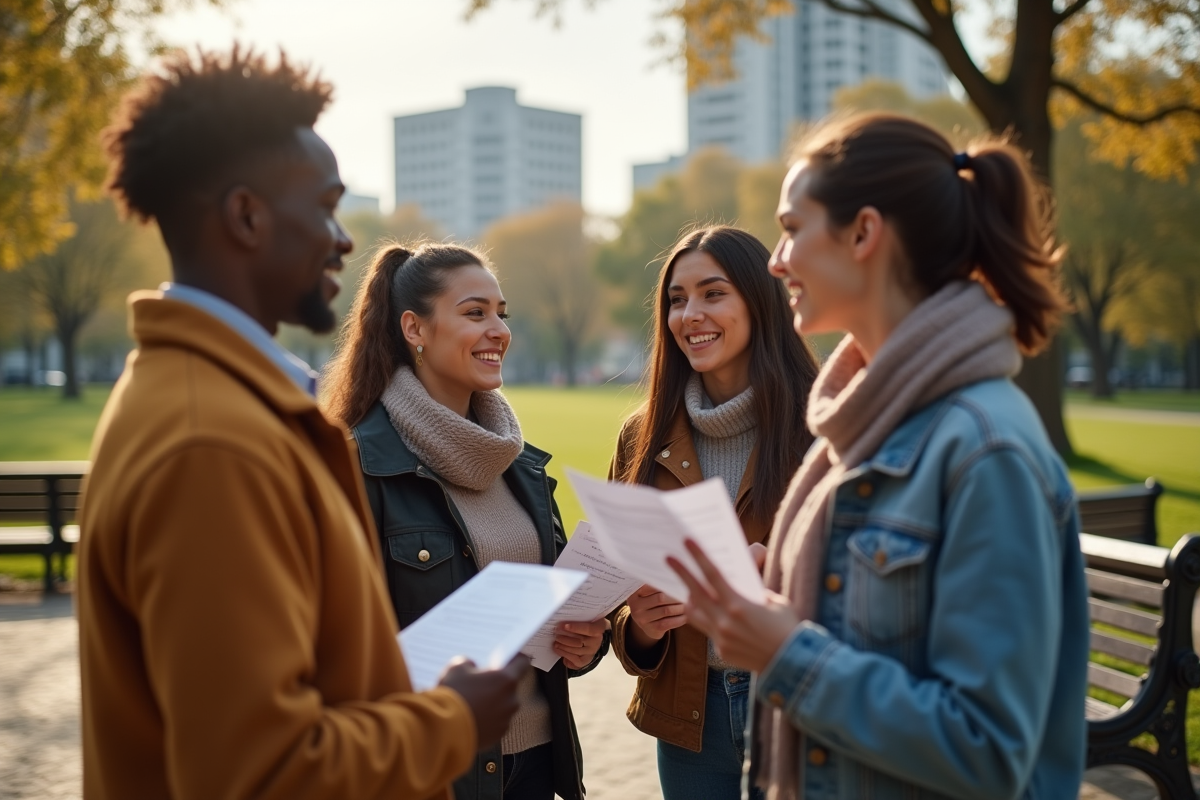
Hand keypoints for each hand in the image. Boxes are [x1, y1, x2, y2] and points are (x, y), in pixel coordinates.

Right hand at [437, 655, 529, 749]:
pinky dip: (486, 720)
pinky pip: (495, 723)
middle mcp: (511, 700)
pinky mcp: (497, 735)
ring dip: (491, 704)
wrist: (445, 730)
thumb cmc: (453, 695)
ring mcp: (506, 720)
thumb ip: (469, 663)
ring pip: (502, 706)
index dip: (515, 658)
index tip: (508, 658)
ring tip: (470, 705)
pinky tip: (470, 719)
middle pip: (509, 687)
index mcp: (506, 679)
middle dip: (496, 685)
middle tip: (478, 685)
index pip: (522, 663)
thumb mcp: (456, 668)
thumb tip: (471, 667)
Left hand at [553, 618, 608, 668]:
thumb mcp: (588, 620)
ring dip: (563, 647)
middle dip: (565, 638)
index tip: (563, 626)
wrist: (594, 639)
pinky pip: (574, 660)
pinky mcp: (585, 660)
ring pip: (575, 651)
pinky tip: (558, 650)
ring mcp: (591, 652)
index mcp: (599, 628)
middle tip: (556, 634)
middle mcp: (596, 641)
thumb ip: (579, 618)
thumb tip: (563, 619)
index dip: (575, 627)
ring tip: (555, 643)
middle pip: (579, 641)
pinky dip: (565, 655)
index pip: (588, 629)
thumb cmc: (587, 626)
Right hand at [625, 584, 686, 650]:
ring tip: (688, 604)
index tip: (679, 584)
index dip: (667, 584)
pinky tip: (686, 616)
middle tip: (687, 594)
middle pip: (661, 598)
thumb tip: (678, 580)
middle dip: (676, 596)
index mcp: (634, 593)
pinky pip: (668, 623)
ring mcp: (642, 619)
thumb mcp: (649, 594)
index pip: (652, 585)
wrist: (648, 625)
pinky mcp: (651, 629)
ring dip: (680, 607)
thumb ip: (658, 586)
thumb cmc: (652, 604)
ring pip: (666, 610)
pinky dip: (679, 619)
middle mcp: (635, 606)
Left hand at [667, 539, 799, 672]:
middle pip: (695, 592)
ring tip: (688, 589)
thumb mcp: (775, 602)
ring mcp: (720, 638)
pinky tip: (715, 614)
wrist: (791, 664)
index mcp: (739, 605)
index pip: (713, 575)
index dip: (698, 557)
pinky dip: (710, 619)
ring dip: (690, 599)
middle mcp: (725, 621)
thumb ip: (755, 592)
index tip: (686, 542)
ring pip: (694, 614)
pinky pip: (708, 630)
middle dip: (681, 573)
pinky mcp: (721, 651)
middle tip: (668, 558)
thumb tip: (741, 585)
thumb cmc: (787, 628)